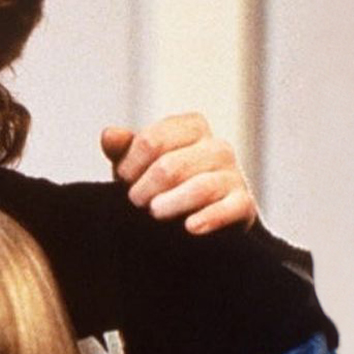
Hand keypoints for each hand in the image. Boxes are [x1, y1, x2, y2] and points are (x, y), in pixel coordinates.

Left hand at [101, 112, 258, 234]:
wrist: (199, 215)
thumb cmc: (163, 184)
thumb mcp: (139, 164)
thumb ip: (123, 148)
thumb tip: (109, 135)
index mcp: (192, 126)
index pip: (150, 141)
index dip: (129, 166)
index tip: (123, 180)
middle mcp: (217, 146)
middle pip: (169, 167)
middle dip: (145, 190)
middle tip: (136, 202)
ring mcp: (234, 174)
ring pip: (199, 187)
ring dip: (169, 205)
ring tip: (155, 214)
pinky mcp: (244, 204)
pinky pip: (229, 209)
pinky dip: (209, 218)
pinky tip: (190, 227)